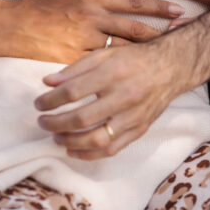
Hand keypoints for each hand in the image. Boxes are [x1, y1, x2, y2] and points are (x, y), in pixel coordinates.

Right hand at [0, 0, 183, 64]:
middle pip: (134, 28)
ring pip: (122, 51)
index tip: (179, 11)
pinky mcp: (73, 59)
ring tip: (162, 63)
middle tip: (181, 38)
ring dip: (143, 57)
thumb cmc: (40, 8)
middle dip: (159, 34)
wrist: (10, 26)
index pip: (133, 2)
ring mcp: (82, 39)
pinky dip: (116, 74)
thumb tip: (123, 10)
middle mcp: (91, 16)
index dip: (158, 8)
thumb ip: (97, 4)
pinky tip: (129, 80)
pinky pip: (101, 69)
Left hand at [35, 39, 184, 158]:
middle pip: (82, 118)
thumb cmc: (133, 59)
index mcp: (113, 73)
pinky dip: (89, 154)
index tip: (39, 103)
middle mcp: (124, 96)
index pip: (73, 92)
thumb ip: (75, 69)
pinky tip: (73, 150)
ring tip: (56, 137)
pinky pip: (111, 149)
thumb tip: (47, 83)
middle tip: (42, 122)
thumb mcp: (105, 54)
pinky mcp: (139, 130)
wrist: (171, 68)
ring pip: (97, 139)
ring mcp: (133, 116)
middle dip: (56, 123)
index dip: (51, 100)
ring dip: (70, 141)